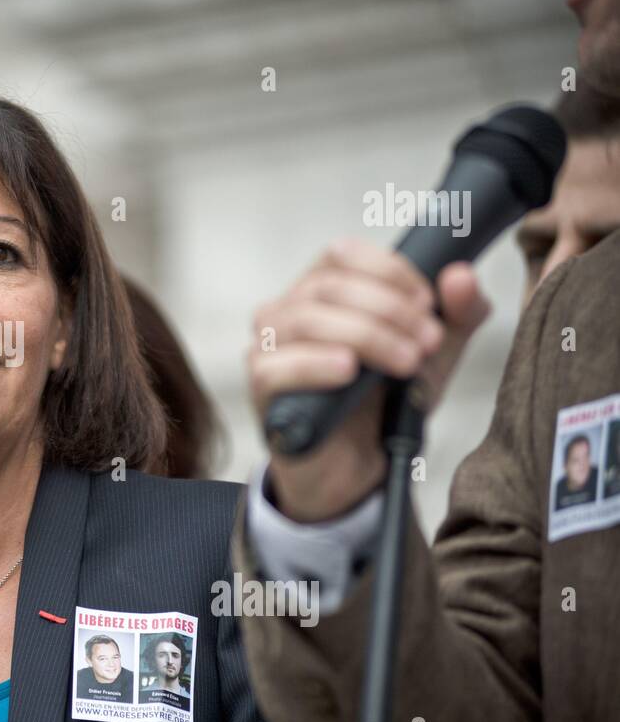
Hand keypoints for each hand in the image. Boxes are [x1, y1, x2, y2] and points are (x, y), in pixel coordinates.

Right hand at [248, 237, 491, 522]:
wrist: (359, 467)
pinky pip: (277, 366)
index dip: (388, 270)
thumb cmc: (384, 402)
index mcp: (322, 292)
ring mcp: (267, 348)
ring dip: (366, 335)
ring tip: (405, 363)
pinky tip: (349, 371)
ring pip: (306, 319)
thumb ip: (456, 316)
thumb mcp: (432, 356)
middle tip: (428, 341)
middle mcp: (287, 312)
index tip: (428, 301)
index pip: (340, 254)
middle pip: (329, 286)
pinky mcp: (261, 388)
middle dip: (388, 309)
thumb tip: (460, 275)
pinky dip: (316, 364)